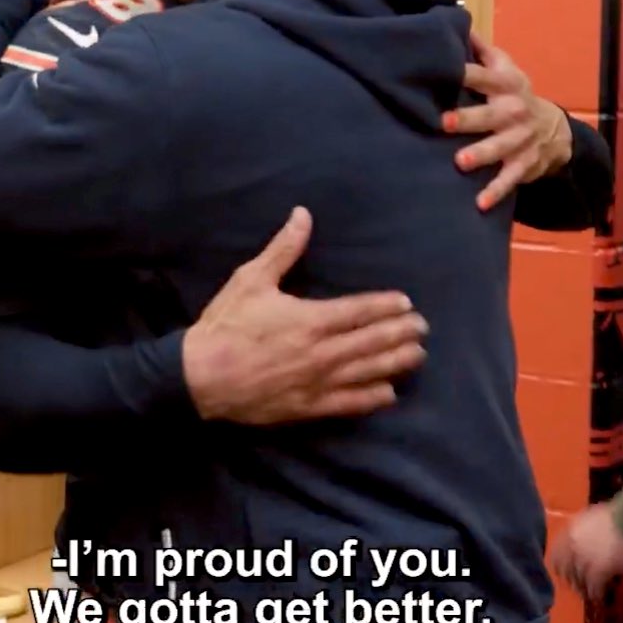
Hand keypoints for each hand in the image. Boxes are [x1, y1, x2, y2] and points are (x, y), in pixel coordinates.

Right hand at [183, 206, 426, 424]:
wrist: (200, 377)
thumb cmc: (226, 324)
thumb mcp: (251, 279)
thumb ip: (283, 249)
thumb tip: (303, 214)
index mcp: (311, 318)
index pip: (359, 310)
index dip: (385, 306)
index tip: (406, 303)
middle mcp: (322, 352)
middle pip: (371, 341)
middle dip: (400, 333)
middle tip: (423, 328)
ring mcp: (317, 382)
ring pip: (367, 372)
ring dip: (395, 362)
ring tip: (417, 356)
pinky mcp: (307, 407)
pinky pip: (347, 404)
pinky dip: (371, 398)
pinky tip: (389, 394)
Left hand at [443, 33, 573, 211]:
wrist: (554, 128)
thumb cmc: (514, 93)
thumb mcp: (505, 67)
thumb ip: (481, 49)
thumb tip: (455, 19)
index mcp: (506, 84)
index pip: (483, 76)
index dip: (465, 74)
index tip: (443, 71)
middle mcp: (514, 111)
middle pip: (490, 115)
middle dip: (468, 119)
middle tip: (444, 123)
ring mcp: (520, 139)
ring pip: (500, 148)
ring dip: (481, 154)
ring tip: (460, 162)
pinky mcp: (524, 164)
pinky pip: (509, 179)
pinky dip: (495, 192)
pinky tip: (478, 204)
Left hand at [548, 503, 622, 600]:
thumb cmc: (613, 515)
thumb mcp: (588, 519)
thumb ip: (580, 532)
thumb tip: (580, 541)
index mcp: (568, 533)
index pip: (556, 556)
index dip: (561, 566)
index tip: (565, 572)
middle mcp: (572, 547)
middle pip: (565, 570)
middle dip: (571, 580)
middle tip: (577, 586)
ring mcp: (584, 560)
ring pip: (578, 581)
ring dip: (583, 589)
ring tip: (588, 594)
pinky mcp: (599, 571)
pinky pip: (593, 587)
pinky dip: (596, 594)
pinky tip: (599, 597)